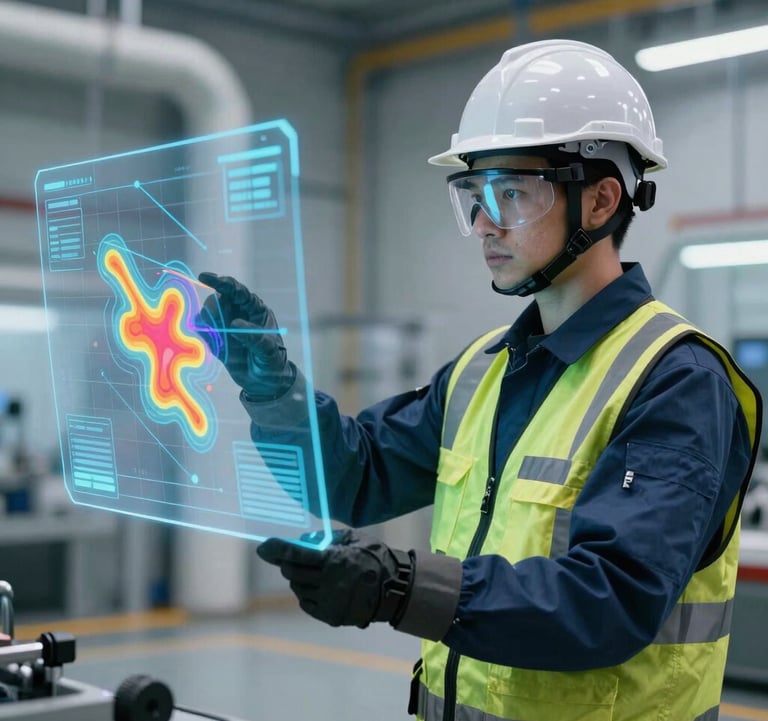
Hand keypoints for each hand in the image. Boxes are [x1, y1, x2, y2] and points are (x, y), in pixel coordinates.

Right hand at [197, 272, 294, 399]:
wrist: (265, 384)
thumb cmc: (271, 364)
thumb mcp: (267, 352)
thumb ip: (253, 338)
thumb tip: (234, 324)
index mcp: (256, 310)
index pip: (236, 290)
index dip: (220, 282)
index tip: (203, 277)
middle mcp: (240, 314)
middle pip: (219, 299)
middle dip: (214, 310)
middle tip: (220, 328)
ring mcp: (227, 325)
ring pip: (208, 313)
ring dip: (209, 324)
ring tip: (223, 342)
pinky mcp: (217, 338)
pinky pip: (203, 330)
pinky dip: (205, 336)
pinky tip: (218, 347)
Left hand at [257, 530, 412, 628]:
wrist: (394, 590)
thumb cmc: (375, 558)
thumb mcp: (355, 538)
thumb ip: (329, 537)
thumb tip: (305, 539)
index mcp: (333, 561)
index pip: (296, 554)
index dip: (276, 550)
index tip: (263, 548)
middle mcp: (327, 583)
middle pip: (292, 572)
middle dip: (287, 564)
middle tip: (290, 559)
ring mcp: (328, 601)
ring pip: (298, 589)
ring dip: (298, 579)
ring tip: (312, 574)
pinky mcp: (330, 616)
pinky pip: (306, 604)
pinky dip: (306, 594)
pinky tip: (317, 588)